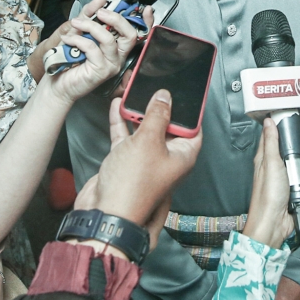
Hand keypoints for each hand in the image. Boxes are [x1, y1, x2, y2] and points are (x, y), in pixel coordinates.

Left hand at [47, 0, 150, 104]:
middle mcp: (118, 56)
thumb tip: (101, 0)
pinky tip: (69, 39)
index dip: (146, 22)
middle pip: (130, 35)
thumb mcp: (79, 29)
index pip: (138, 34)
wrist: (57, 82)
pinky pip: (93, 48)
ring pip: (109, 39)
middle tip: (100, 12)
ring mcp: (112, 64)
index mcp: (117, 46)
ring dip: (91, 26)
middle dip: (116, 18)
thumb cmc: (69, 58)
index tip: (147, 9)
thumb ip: (90, 14)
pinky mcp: (101, 71)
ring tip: (76, 23)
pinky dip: (78, 39)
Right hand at [76, 90, 201, 249]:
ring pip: (145, 130)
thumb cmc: (132, 185)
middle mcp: (166, 159)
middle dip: (160, 107)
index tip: (184, 92)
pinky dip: (123, 122)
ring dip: (139, 112)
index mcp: (182, 157)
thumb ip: (157, 116)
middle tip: (155, 88)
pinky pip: (127, 136)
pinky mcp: (126, 161)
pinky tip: (118, 107)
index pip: (193, 129)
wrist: (106, 211)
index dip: (190, 110)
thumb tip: (165, 98)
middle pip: (168, 127)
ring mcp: (145, 160)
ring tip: (135, 92)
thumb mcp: (149, 141)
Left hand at [242, 119, 299, 248]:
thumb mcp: (270, 163)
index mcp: (269, 158)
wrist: (273, 223)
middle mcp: (279, 168)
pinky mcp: (298, 194)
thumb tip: (268, 122)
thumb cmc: (267, 195)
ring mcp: (290, 181)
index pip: (281, 140)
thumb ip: (272, 142)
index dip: (292, 138)